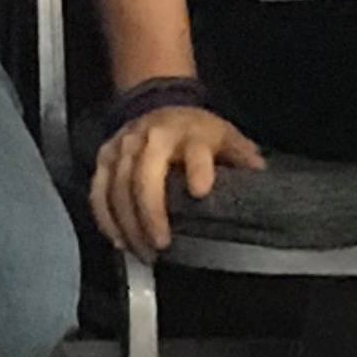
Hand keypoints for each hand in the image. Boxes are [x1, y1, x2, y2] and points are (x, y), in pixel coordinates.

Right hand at [88, 102, 266, 257]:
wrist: (158, 102)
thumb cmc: (197, 131)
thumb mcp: (226, 135)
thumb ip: (242, 155)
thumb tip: (258, 172)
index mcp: (190, 132)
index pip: (195, 150)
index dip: (198, 169)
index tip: (201, 192)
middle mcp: (152, 136)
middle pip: (144, 175)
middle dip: (150, 212)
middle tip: (161, 245)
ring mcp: (123, 146)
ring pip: (117, 187)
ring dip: (128, 224)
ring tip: (143, 253)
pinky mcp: (104, 156)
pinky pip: (98, 191)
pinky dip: (105, 219)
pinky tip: (118, 241)